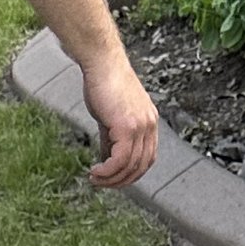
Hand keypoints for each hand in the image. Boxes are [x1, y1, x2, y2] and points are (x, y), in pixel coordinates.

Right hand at [81, 50, 157, 189]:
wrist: (102, 62)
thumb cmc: (104, 82)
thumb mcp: (110, 116)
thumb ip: (112, 139)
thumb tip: (107, 160)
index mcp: (149, 121)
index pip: (147, 158)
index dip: (131, 173)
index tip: (114, 178)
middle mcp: (149, 125)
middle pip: (140, 167)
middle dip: (120, 181)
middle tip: (101, 183)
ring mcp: (140, 126)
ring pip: (129, 166)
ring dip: (110, 178)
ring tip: (94, 178)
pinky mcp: (127, 127)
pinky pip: (119, 160)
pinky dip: (107, 171)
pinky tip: (95, 171)